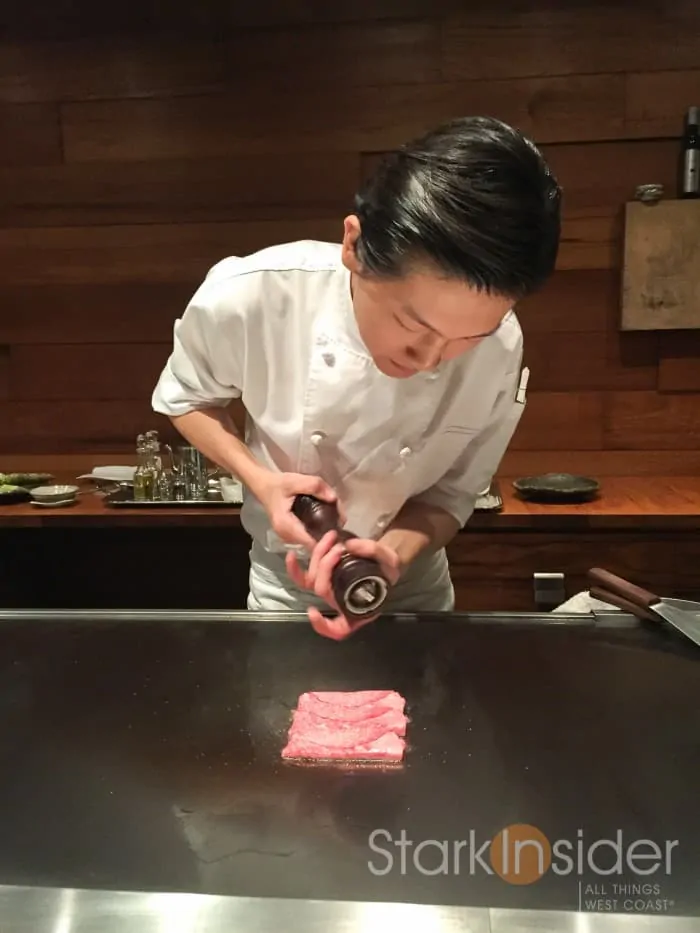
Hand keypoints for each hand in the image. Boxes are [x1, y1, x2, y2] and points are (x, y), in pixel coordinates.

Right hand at [255, 471, 340, 548]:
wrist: (265, 486)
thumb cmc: (279, 484)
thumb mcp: (295, 480)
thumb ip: (315, 486)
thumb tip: (333, 498)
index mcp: (286, 526)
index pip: (312, 543)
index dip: (328, 539)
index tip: (341, 528)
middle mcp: (287, 537)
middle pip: (314, 543)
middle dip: (329, 533)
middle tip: (341, 517)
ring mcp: (289, 538)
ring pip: (313, 541)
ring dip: (326, 531)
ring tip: (336, 516)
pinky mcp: (292, 536)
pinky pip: (310, 537)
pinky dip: (320, 529)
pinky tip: (327, 518)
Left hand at [286, 533, 400, 639]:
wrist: (383, 560)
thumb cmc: (388, 569)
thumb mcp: (390, 561)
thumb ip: (374, 552)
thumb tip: (350, 545)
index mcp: (358, 610)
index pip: (339, 630)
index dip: (323, 625)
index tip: (314, 610)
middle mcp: (339, 604)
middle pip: (322, 590)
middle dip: (326, 567)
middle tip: (339, 549)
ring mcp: (329, 591)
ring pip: (312, 580)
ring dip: (317, 558)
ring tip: (330, 539)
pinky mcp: (322, 578)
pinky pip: (305, 577)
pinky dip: (296, 569)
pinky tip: (292, 555)